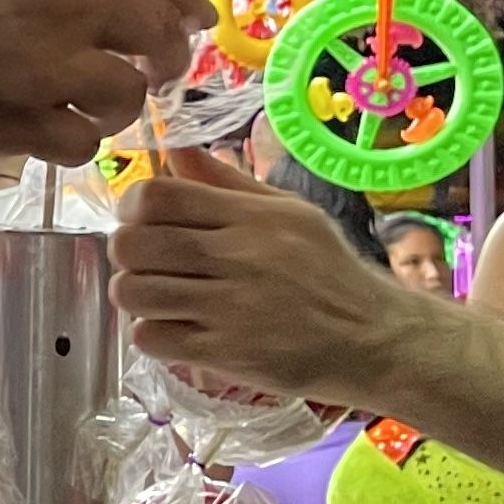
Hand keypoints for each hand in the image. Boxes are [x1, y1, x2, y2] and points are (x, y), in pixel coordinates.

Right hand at [0, 0, 210, 166]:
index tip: (197, 19)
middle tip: (159, 74)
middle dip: (170, 55)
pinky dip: (80, 146)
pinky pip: (79, 143)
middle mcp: (47, 10)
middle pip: (151, 30)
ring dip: (123, 107)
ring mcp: (31, 69)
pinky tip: (58, 140)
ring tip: (97, 112)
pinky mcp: (9, 124)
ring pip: (124, 92)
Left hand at [111, 147, 437, 409]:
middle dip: (128, 254)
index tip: (144, 221)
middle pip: (132, 244)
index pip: (157, 196)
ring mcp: (230, 309)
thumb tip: (174, 149)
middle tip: (150, 263)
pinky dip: (153, 333)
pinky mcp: (226, 354)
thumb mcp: (289, 213)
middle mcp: (240, 258)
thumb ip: (226, 182)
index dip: (132, 207)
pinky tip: (178, 328)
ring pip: (132, 292)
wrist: (375, 339)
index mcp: (253, 217)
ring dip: (136, 295)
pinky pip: (150, 337)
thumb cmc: (326, 271)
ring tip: (161, 297)